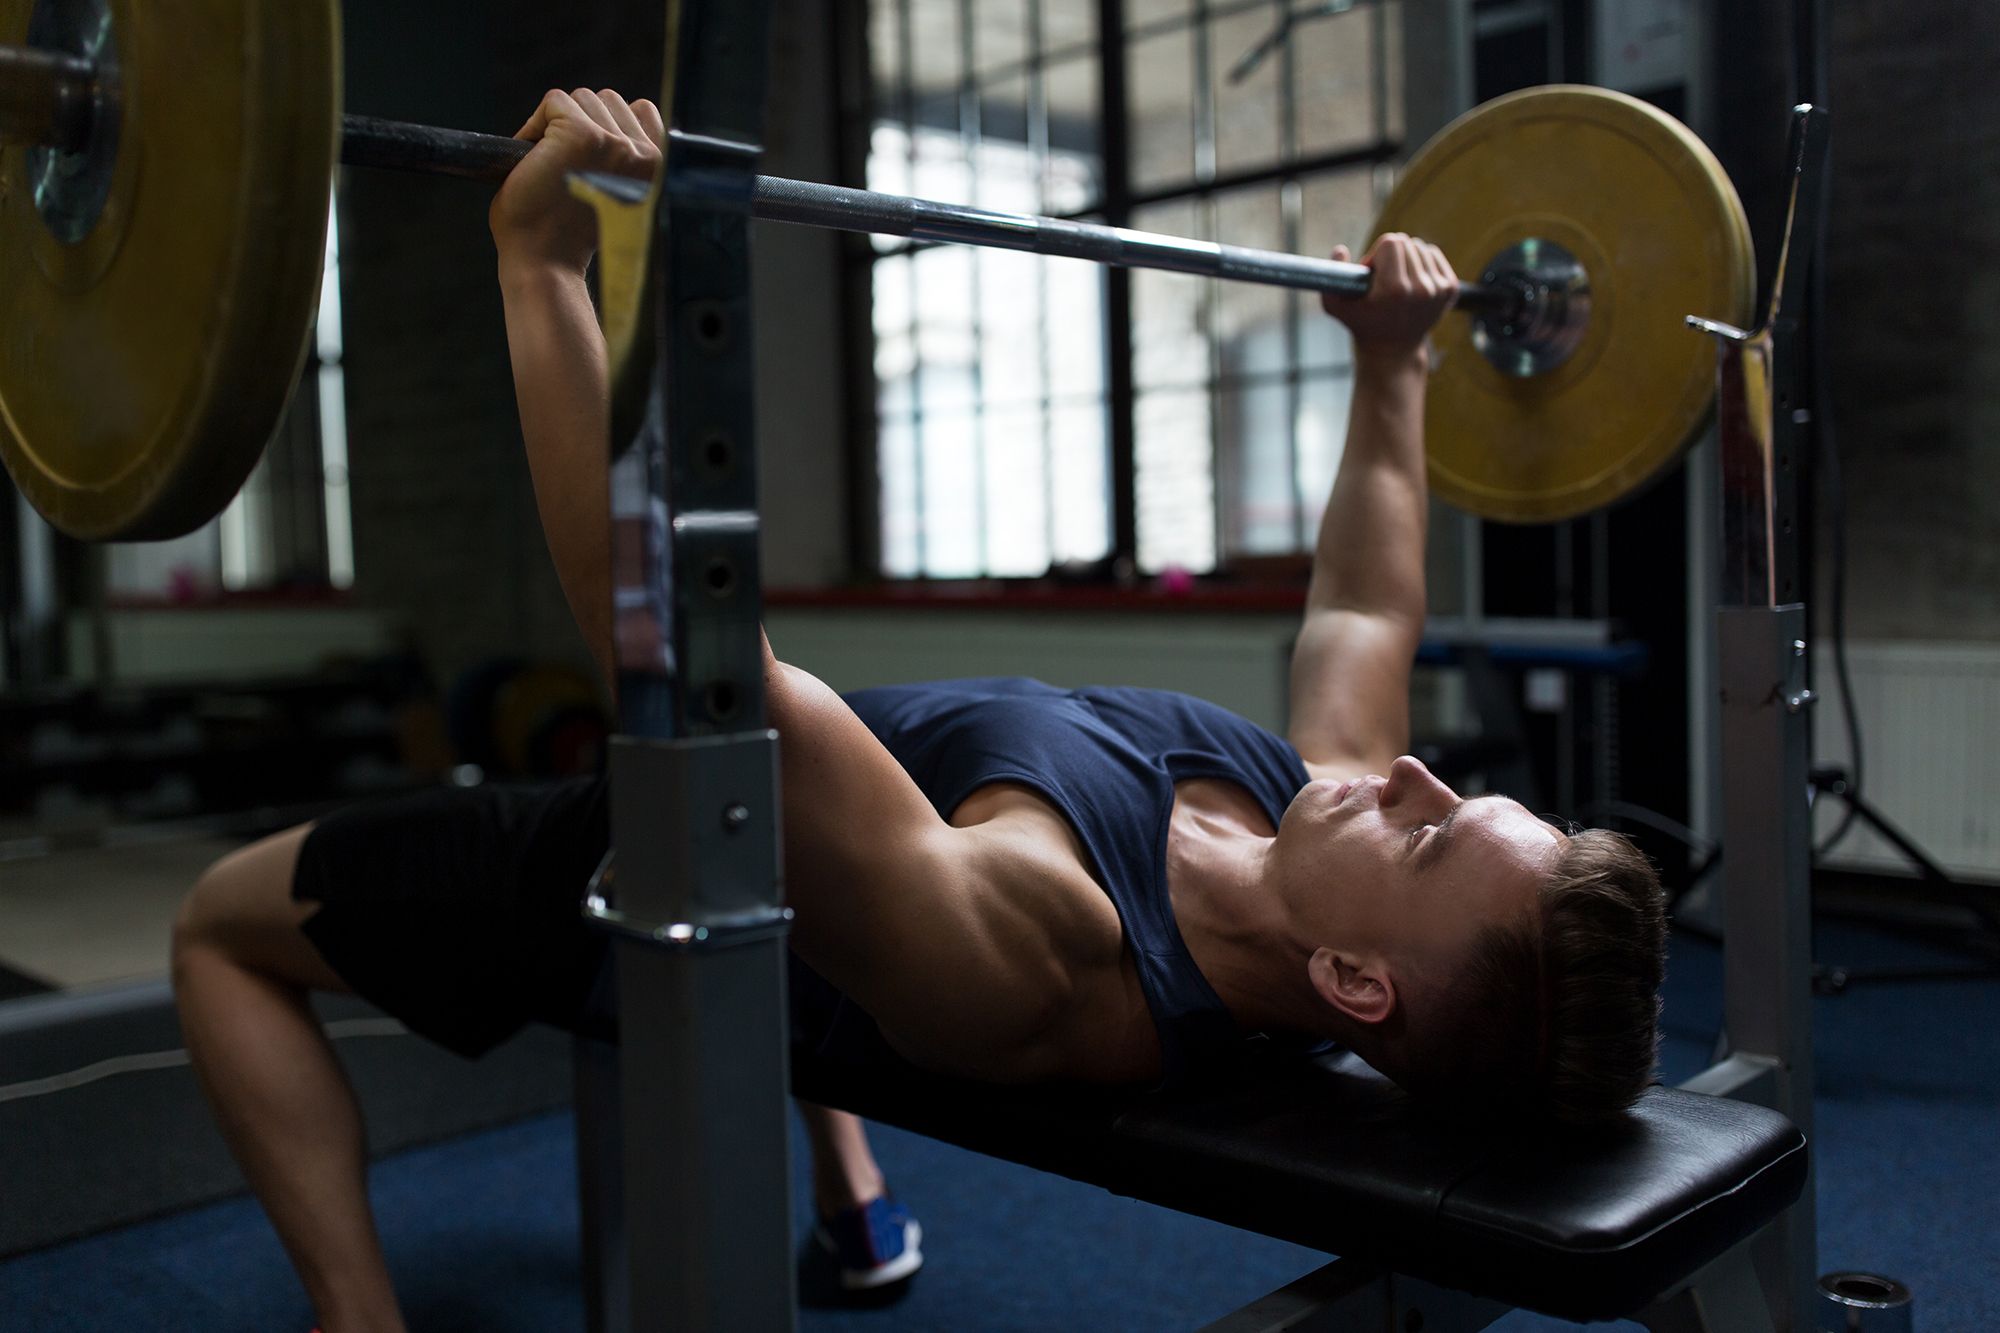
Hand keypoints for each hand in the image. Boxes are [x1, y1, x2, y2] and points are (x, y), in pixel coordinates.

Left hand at [489, 88, 665, 275]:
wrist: (546, 263)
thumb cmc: (572, 237)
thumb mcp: (617, 193)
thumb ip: (625, 157)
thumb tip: (606, 116)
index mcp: (660, 169)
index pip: (641, 110)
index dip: (607, 126)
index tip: (588, 159)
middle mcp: (645, 154)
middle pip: (608, 100)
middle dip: (579, 124)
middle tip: (564, 168)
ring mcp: (614, 142)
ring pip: (581, 98)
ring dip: (557, 125)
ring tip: (550, 166)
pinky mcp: (580, 134)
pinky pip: (553, 102)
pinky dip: (535, 125)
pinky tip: (535, 161)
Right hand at [1320, 233, 1457, 366]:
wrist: (1393, 350)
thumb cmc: (1362, 324)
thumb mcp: (1335, 305)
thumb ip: (1330, 276)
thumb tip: (1340, 249)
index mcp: (1395, 289)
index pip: (1392, 241)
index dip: (1377, 254)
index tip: (1372, 271)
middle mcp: (1421, 289)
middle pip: (1407, 242)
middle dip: (1392, 256)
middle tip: (1384, 278)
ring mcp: (1439, 289)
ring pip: (1421, 247)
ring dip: (1407, 259)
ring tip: (1398, 282)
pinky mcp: (1451, 289)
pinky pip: (1434, 255)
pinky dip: (1422, 262)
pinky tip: (1412, 282)